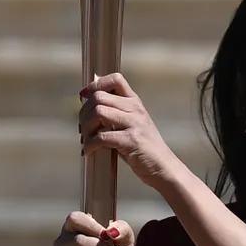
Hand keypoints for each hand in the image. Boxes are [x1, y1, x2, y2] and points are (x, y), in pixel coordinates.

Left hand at [80, 73, 181, 188]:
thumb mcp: (132, 123)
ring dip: (85, 128)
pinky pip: (101, 136)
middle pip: (99, 97)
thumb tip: (88, 102)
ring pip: (98, 112)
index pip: (116, 79)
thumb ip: (115, 112)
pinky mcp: (131, 140)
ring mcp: (134, 124)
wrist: (162, 166)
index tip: (85, 97)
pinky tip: (89, 151)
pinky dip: (89, 145)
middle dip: (83, 113)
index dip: (96, 85)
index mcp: (135, 102)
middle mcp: (135, 109)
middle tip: (82, 128)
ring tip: (85, 140)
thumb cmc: (143, 147)